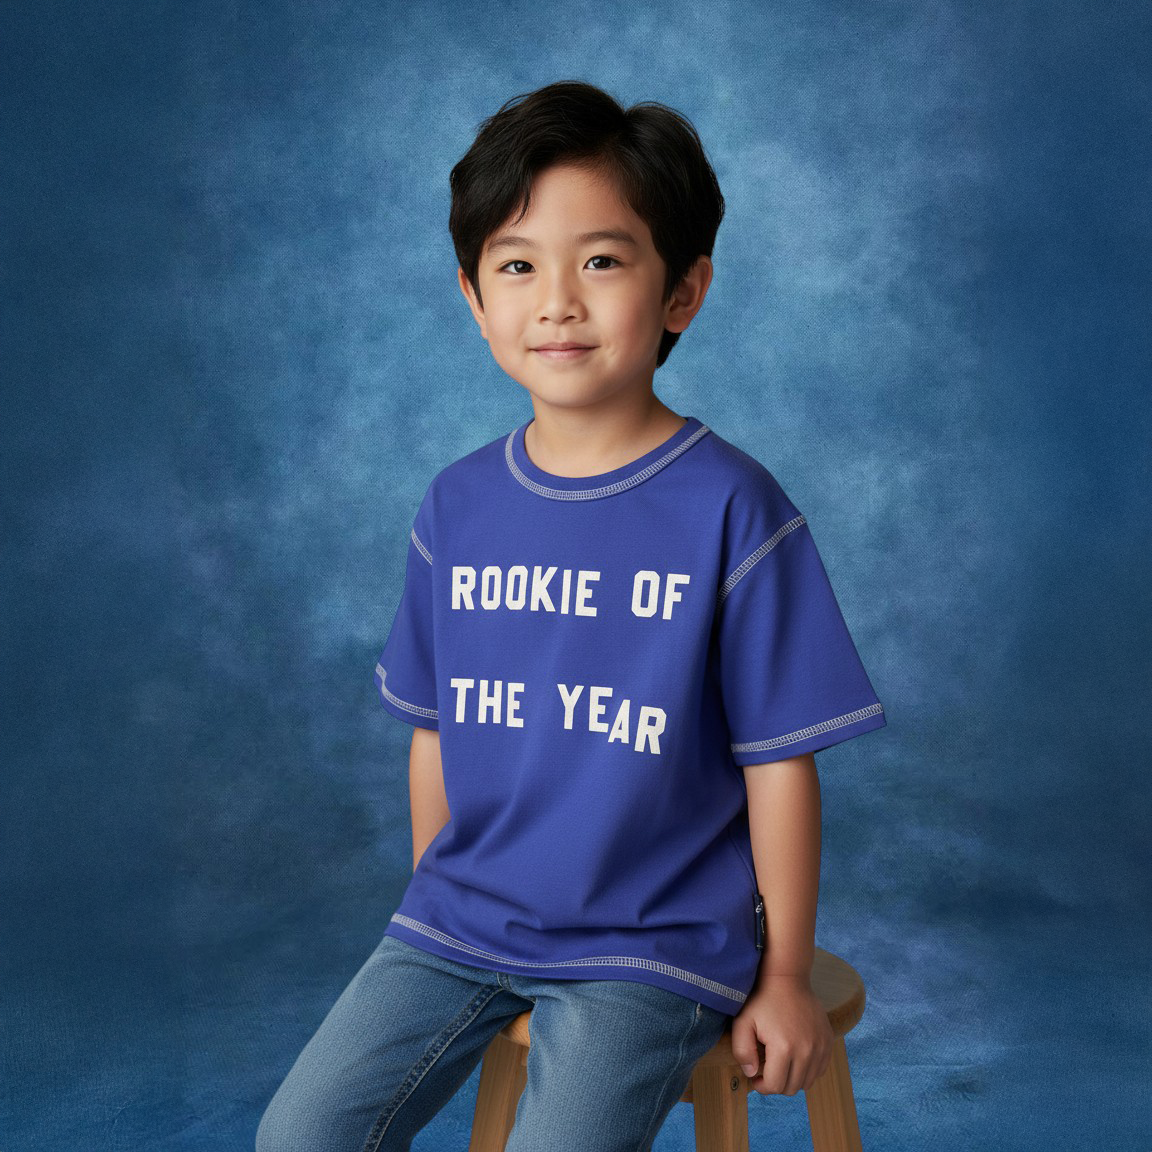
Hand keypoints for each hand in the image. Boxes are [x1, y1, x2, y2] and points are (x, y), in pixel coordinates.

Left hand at [729, 973, 833, 1095]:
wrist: (787, 977)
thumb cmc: (762, 999)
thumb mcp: (742, 1022)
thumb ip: (742, 1052)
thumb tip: (752, 1074)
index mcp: (784, 1047)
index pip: (775, 1086)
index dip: (762, 1086)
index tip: (755, 1077)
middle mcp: (807, 1050)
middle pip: (792, 1087)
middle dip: (776, 1084)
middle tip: (766, 1070)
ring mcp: (821, 1046)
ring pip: (807, 1082)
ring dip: (792, 1079)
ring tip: (780, 1064)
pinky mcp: (828, 1041)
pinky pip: (820, 1069)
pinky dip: (808, 1070)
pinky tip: (794, 1057)